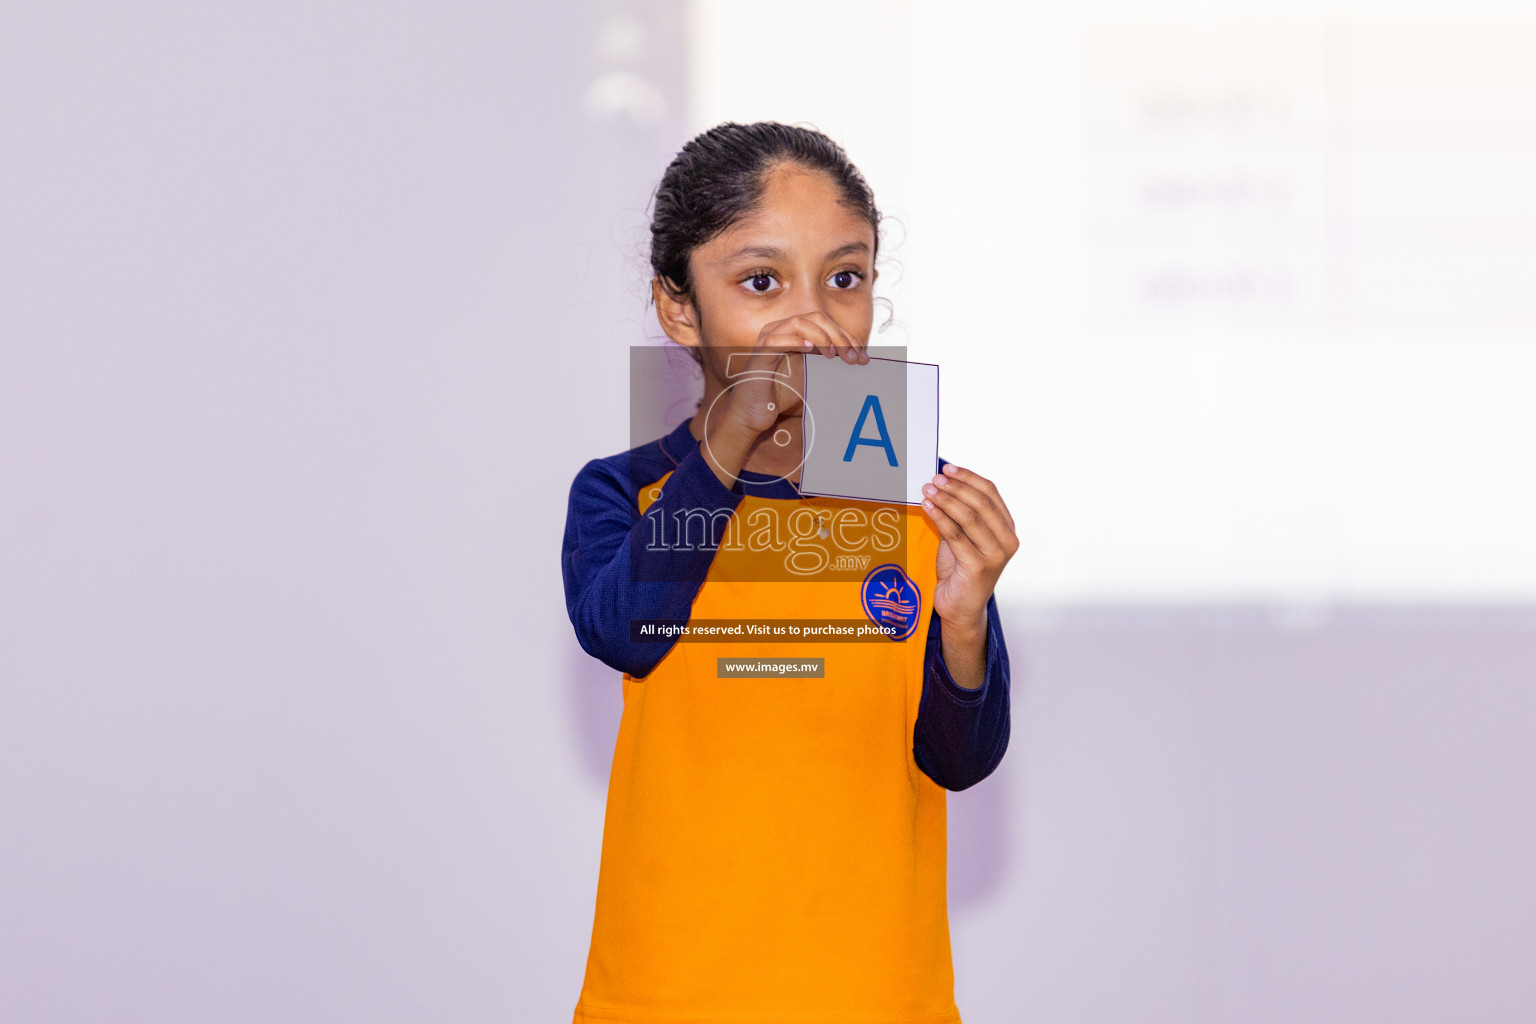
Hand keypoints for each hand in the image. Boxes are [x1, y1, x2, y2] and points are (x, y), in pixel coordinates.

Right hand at [721, 311, 869, 436]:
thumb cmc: (781, 395)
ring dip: (822, 336)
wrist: (754, 414)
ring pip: (798, 323)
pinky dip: (797, 341)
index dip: (847, 336)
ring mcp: (769, 339)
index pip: (825, 323)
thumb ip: (828, 363)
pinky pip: (778, 339)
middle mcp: (781, 330)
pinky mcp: (760, 354)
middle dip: (839, 335)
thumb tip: (857, 359)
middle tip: (854, 358)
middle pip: (815, 318)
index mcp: (795, 332)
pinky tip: (813, 351)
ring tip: (835, 355)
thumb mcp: (812, 375)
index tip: (863, 356)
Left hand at [920, 464, 1017, 629]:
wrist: (960, 607)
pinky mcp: (978, 567)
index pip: (991, 493)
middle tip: (934, 478)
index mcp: (1007, 529)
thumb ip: (959, 514)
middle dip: (955, 487)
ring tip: (927, 489)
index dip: (968, 477)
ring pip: (969, 517)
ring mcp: (995, 555)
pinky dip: (940, 516)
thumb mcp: (962, 537)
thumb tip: (941, 482)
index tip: (947, 468)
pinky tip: (927, 506)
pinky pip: (955, 534)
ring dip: (946, 499)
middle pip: (981, 502)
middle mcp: (1007, 541)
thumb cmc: (959, 570)